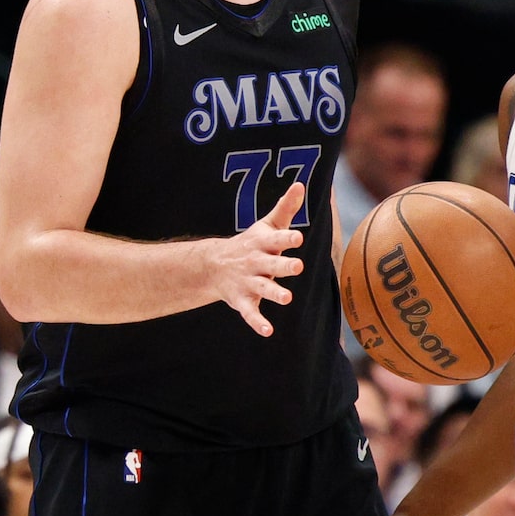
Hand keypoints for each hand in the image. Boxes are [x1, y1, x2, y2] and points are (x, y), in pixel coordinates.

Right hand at [206, 182, 304, 337]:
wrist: (214, 265)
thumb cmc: (252, 243)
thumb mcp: (267, 225)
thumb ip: (285, 207)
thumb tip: (301, 184)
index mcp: (263, 244)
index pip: (277, 239)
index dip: (286, 238)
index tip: (297, 236)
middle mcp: (256, 263)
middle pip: (271, 264)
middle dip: (283, 266)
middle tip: (297, 266)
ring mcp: (248, 282)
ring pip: (262, 289)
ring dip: (273, 293)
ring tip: (287, 298)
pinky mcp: (243, 301)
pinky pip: (250, 314)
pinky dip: (258, 323)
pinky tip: (268, 331)